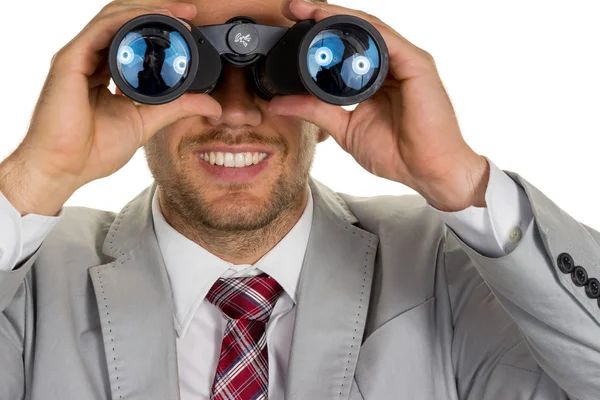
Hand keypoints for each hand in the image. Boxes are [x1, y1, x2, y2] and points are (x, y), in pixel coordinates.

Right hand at [0, 1, 221, 215]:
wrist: (64, 168)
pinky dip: (129, 20)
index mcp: (106, 72)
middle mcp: (92, 59)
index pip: (133, 38)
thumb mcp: (147, 122)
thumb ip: (177, 108)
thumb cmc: (93, 149)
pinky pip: (102, 29)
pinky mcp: (70, 60)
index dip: (160, 28)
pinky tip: (152, 19)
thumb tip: (212, 106)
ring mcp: (79, 57)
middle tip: (190, 12)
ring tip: (178, 12)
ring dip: (148, 10)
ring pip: (114, 17)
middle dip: (158, 11)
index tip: (190, 27)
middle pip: (124, 21)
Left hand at [271, 0, 488, 210]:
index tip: (290, 25)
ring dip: (337, 16)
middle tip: (293, 8)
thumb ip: (314, 111)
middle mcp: (391, 64)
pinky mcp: (417, 64)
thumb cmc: (397, 153)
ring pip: (369, 28)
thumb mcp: (345, 128)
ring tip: (308, 9)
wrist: (428, 171)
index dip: (319, 34)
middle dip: (323, 16)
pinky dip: (360, 28)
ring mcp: (406, 61)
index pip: (346, 47)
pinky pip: (385, 38)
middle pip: (356, 31)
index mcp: (376, 77)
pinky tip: (336, 22)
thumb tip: (278, 103)